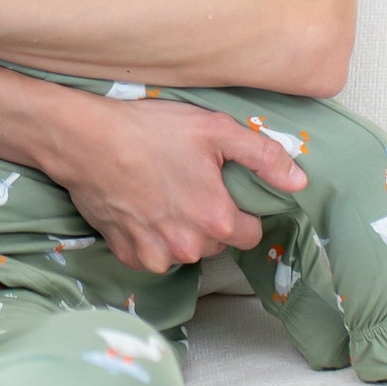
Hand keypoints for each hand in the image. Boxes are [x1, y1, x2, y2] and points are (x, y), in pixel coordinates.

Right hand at [47, 97, 304, 273]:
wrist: (86, 141)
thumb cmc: (150, 131)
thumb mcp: (214, 130)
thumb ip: (263, 156)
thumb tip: (299, 181)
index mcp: (216, 219)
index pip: (251, 234)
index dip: (241, 211)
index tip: (223, 191)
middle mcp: (188, 246)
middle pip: (216, 243)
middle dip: (209, 220)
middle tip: (188, 184)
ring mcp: (155, 254)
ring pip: (184, 251)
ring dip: (180, 231)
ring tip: (162, 193)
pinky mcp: (127, 255)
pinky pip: (152, 255)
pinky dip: (150, 238)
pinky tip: (141, 206)